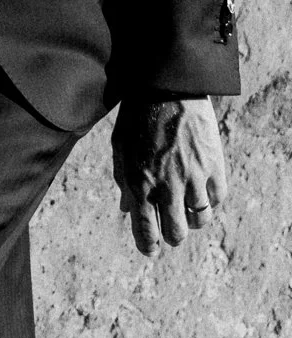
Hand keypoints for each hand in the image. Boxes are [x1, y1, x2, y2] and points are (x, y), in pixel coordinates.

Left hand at [111, 96, 228, 254]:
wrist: (166, 87)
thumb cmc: (137, 116)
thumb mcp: (121, 147)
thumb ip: (123, 180)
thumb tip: (127, 210)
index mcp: (139, 182)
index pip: (146, 233)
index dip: (149, 247)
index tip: (151, 250)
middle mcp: (167, 185)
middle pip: (177, 233)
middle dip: (173, 235)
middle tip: (171, 227)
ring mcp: (193, 177)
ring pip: (200, 221)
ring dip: (192, 219)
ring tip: (187, 207)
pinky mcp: (214, 166)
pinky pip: (216, 200)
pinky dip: (209, 200)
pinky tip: (201, 190)